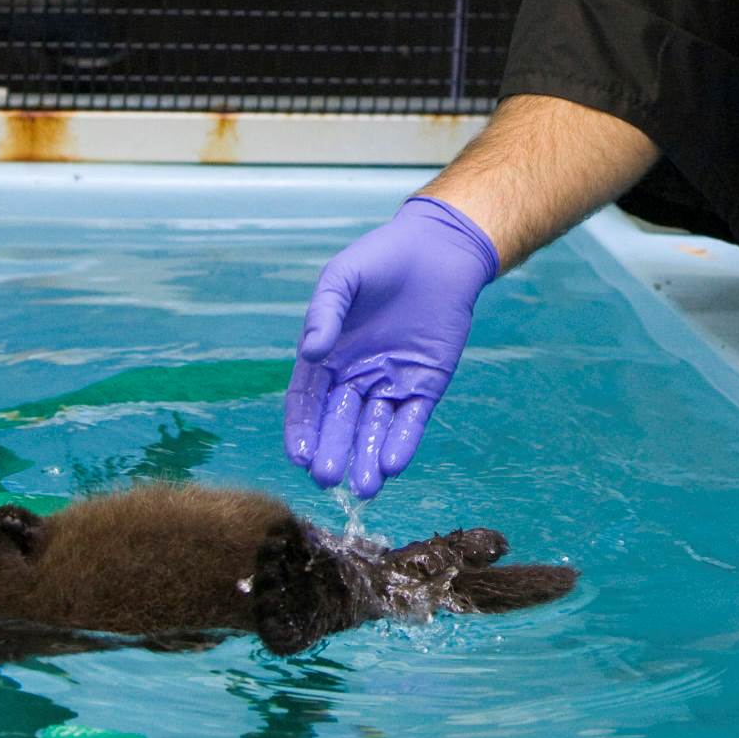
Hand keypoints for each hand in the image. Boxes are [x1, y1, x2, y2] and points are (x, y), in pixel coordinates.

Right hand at [283, 196, 497, 496]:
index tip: (300, 456)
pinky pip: (411, 419)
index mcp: (327, 355)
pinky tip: (394, 465)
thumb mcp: (344, 277)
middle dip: (333, 451)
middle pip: (339, 422)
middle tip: (328, 479)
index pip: (307, 401)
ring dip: (368, 458)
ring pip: (374, 429)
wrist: (438, 249)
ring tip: (365, 487)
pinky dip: (402, 442)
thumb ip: (325, 312)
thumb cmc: (382, 257)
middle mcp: (355, 377)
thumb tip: (310, 351)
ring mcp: (390, 383)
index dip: (301, 429)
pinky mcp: (425, 385)